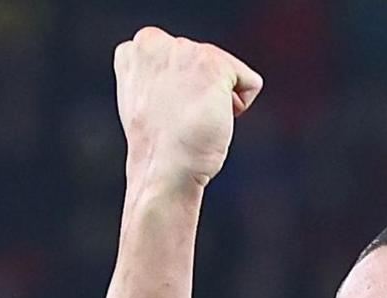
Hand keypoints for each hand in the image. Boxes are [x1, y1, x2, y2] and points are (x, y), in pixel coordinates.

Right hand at [113, 27, 262, 191]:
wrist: (163, 168)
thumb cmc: (158, 147)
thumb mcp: (148, 100)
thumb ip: (162, 76)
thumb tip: (183, 78)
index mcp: (135, 49)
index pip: (182, 60)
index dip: (182, 91)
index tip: (166, 113)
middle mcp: (154, 40)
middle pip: (205, 62)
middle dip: (200, 91)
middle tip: (180, 120)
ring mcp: (183, 50)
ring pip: (226, 71)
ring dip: (218, 99)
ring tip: (193, 119)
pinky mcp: (212, 63)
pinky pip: (250, 82)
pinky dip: (240, 106)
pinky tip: (213, 118)